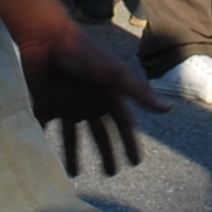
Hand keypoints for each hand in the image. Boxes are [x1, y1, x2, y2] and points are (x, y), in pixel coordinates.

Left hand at [13, 16, 166, 175]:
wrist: (46, 37)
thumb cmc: (83, 53)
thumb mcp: (113, 74)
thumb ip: (138, 92)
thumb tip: (168, 109)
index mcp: (106, 96)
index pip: (122, 125)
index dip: (128, 143)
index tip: (135, 163)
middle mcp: (88, 102)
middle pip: (99, 134)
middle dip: (105, 153)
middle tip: (110, 174)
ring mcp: (66, 103)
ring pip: (71, 136)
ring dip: (72, 154)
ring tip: (73, 174)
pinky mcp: (45, 102)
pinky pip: (45, 127)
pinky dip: (44, 142)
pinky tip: (44, 160)